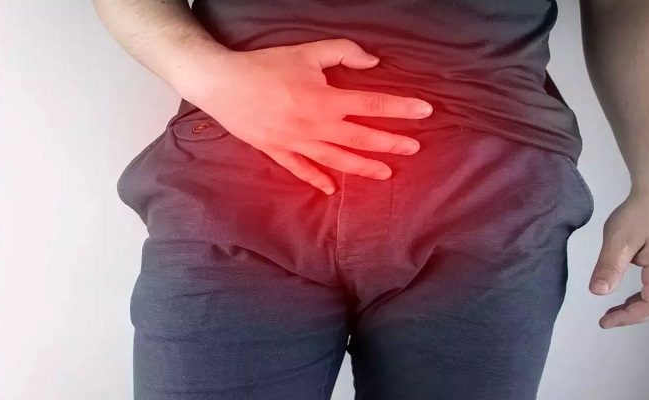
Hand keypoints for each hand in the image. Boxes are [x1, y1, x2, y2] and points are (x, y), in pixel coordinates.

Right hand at [175, 39, 432, 194]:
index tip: (426, 111)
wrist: (222, 84)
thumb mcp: (308, 51)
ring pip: (338, 160)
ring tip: (386, 173)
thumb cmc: (266, 65)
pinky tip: (331, 190)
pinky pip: (302, 170)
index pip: (373, 104)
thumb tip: (373, 62)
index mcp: (325, 100)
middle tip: (413, 148)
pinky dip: (317, 180)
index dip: (401, 107)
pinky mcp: (278, 152)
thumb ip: (344, 53)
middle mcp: (316, 127)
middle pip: (362, 138)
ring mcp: (297, 144)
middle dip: (391, 143)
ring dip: (364, 168)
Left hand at [589, 186, 648, 328]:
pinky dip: (643, 297)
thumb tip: (598, 292)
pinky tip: (627, 298)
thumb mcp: (619, 238)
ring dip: (638, 308)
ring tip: (613, 312)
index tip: (605, 321)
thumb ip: (609, 265)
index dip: (629, 317)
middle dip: (633, 316)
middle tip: (607, 318)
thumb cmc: (641, 212)